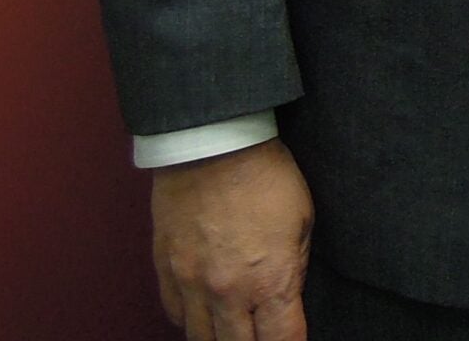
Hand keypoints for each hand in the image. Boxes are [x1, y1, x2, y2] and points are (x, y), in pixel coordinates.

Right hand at [150, 139, 310, 340]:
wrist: (214, 147)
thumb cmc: (267, 177)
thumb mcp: (303, 220)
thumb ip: (295, 266)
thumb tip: (288, 295)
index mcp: (269, 281)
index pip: (282, 340)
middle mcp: (227, 293)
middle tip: (261, 334)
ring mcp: (191, 285)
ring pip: (200, 339)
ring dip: (219, 339)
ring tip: (232, 332)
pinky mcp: (165, 270)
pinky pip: (175, 314)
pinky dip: (190, 321)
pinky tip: (204, 314)